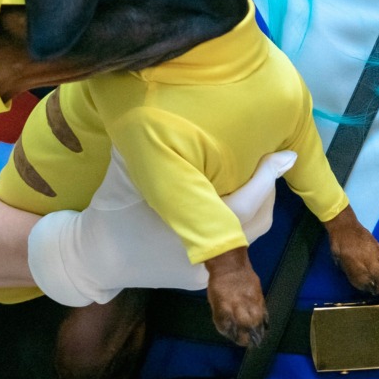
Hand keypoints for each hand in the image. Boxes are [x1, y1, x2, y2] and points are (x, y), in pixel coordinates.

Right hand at [26, 150, 295, 306]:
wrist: (94, 259)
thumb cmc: (112, 211)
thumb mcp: (128, 171)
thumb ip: (152, 143)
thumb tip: (172, 105)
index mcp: (188, 230)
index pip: (244, 205)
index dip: (266, 178)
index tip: (285, 154)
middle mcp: (204, 257)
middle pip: (257, 221)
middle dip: (267, 188)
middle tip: (268, 157)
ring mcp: (206, 270)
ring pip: (250, 234)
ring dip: (258, 202)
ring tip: (255, 171)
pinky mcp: (204, 274)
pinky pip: (235, 242)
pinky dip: (243, 217)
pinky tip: (236, 192)